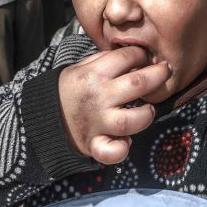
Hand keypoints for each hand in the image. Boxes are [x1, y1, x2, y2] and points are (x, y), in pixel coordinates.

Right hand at [57, 47, 170, 164]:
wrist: (42, 119)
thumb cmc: (68, 91)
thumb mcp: (79, 68)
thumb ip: (104, 61)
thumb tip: (134, 56)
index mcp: (92, 74)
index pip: (127, 57)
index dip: (141, 55)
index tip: (146, 58)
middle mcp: (98, 97)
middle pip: (138, 84)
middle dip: (158, 75)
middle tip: (164, 73)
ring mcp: (98, 122)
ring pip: (133, 120)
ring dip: (147, 114)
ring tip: (147, 110)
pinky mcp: (95, 144)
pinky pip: (113, 152)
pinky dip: (122, 149)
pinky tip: (126, 141)